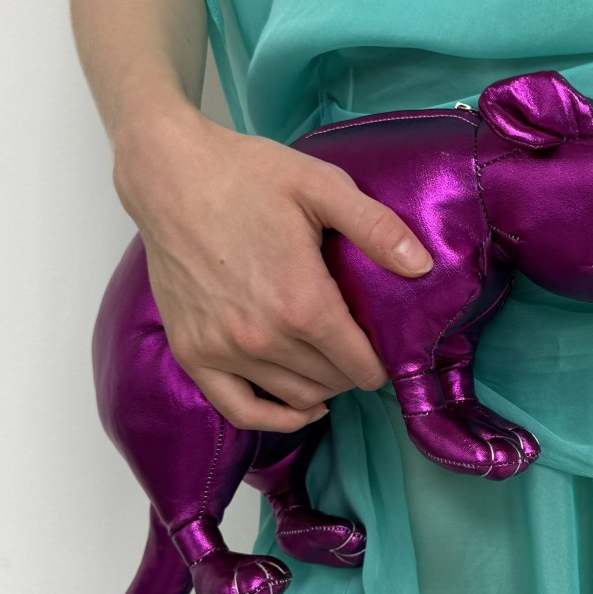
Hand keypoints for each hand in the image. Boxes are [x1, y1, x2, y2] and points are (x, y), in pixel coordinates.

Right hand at [113, 99, 432, 432]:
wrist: (170, 175)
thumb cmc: (248, 175)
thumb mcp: (322, 187)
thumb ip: (376, 228)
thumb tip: (423, 267)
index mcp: (302, 302)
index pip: (362, 364)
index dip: (383, 361)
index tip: (389, 347)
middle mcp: (263, 338)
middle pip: (332, 381)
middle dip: (353, 368)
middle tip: (358, 343)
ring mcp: (222, 350)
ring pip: (295, 397)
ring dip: (322, 387)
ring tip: (333, 363)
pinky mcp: (191, 353)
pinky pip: (239, 409)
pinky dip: (275, 418)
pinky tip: (301, 409)